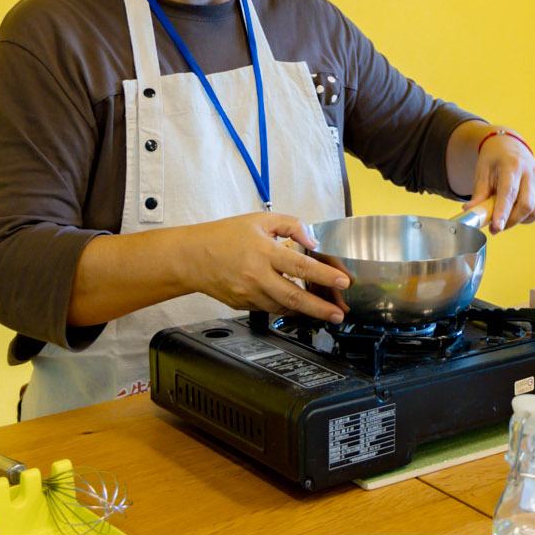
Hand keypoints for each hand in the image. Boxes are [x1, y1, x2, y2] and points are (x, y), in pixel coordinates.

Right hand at [175, 212, 349, 322]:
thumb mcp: (260, 221)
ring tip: (324, 312)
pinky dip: (285, 308)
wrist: (191, 257)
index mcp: (263, 252)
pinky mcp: (242, 305)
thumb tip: (312, 240)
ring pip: (283, 307)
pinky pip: (269, 308)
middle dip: (320, 308)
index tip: (342, 281)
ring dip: (305, 311)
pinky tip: (297, 306)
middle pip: (295, 297)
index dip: (324, 275)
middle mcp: (257, 276)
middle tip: (338, 314)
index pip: (301, 265)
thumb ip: (291, 225)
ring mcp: (249, 294)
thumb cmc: (224, 236)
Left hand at [465, 133, 534, 233]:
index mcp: (512, 164)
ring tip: (505, 218)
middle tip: (496, 227)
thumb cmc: (494, 159)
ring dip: (519, 221)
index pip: (509, 192)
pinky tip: (517, 213)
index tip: (496, 227)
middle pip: (526, 204)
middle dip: (511, 221)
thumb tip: (471, 213)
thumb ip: (479, 194)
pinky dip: (528, 217)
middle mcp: (530, 170)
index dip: (503, 211)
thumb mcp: (482, 172)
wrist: (509, 145)